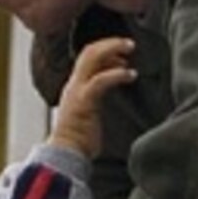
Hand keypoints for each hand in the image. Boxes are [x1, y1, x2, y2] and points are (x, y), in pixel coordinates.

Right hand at [49, 37, 137, 156]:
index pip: (87, 58)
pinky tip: (131, 75)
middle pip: (88, 52)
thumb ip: (96, 100)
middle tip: (129, 44)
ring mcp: (77, 91)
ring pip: (92, 57)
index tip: (122, 56)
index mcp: (75, 87)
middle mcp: (74, 85)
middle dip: (110, 43)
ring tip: (131, 50)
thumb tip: (108, 99)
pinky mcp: (84, 101)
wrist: (66, 155)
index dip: (105, 50)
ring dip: (114, 49)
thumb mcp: (88, 113)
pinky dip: (118, 74)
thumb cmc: (79, 140)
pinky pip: (101, 80)